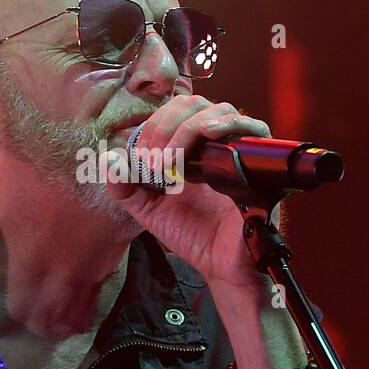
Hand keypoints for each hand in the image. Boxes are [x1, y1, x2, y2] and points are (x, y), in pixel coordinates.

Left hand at [101, 94, 273, 293]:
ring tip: (173, 159)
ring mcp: (237, 149)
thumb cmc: (190, 234)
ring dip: (188, 128)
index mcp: (189, 146)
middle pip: (194, 104)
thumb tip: (109, 159)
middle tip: (155, 161)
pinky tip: (210, 133)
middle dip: (166, 126)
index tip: (141, 157)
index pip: (173, 111)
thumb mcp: (148, 209)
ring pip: (219, 110)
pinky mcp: (259, 162)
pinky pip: (255, 129)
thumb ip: (125, 186)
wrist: (219, 263)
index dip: (153, 125)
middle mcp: (214, 143)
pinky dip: (230, 123)